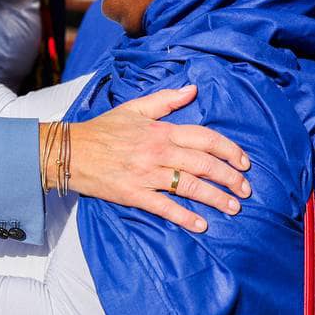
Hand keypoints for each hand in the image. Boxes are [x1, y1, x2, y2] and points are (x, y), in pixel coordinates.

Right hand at [63, 85, 251, 232]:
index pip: (204, 138)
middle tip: (246, 190)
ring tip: (233, 209)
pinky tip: (201, 225)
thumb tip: (193, 90)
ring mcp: (146, 174)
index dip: (229, 150)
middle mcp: (157, 151)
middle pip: (204, 164)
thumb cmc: (102, 130)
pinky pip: (165, 207)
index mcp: (160, 130)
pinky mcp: (133, 194)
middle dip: (230, 178)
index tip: (244, 162)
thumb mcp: (133, 108)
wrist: (69, 151)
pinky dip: (185, 217)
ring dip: (216, 199)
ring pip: (190, 187)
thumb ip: (165, 100)